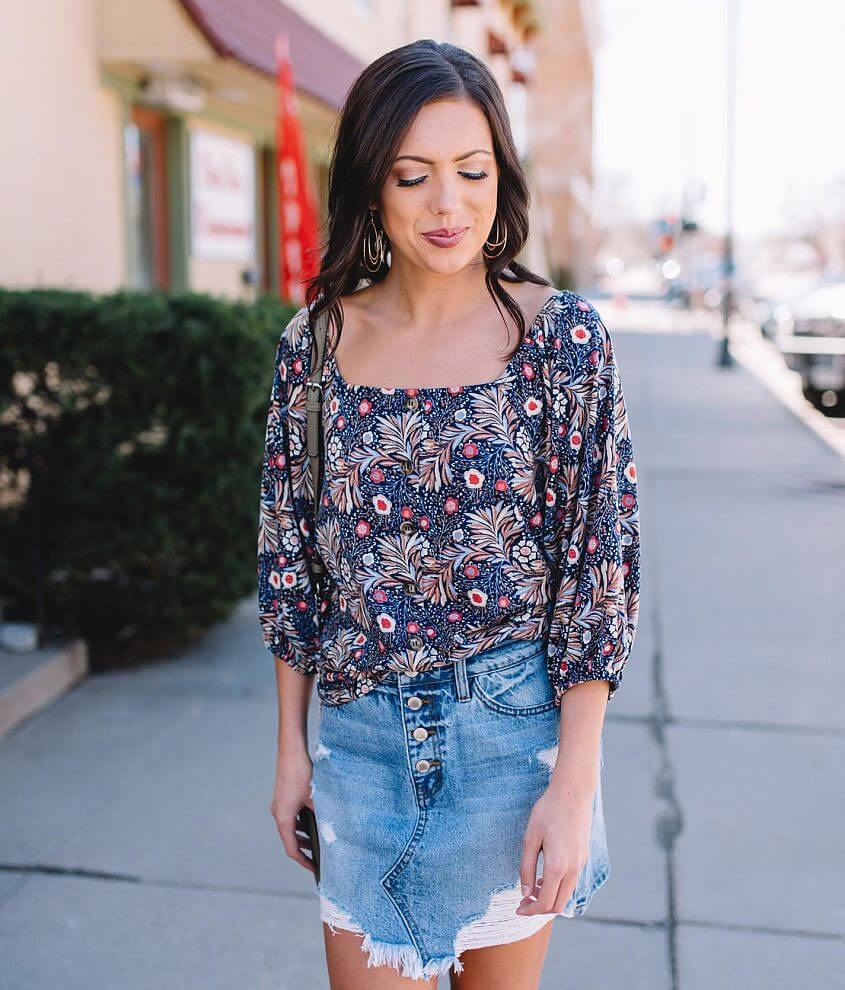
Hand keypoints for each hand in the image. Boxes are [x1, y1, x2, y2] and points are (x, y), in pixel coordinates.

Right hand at [270, 749, 316, 875]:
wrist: (291, 752)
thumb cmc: (301, 774)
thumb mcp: (315, 798)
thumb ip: (321, 815)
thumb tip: (332, 829)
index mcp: (283, 818)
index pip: (291, 848)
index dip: (303, 861)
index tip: (314, 868)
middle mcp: (278, 813)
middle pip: (289, 839)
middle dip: (303, 849)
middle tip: (318, 857)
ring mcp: (279, 805)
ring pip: (289, 828)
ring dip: (301, 835)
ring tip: (316, 841)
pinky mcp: (283, 797)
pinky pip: (290, 817)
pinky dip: (300, 823)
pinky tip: (312, 820)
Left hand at [516, 783, 593, 915]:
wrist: (572, 794)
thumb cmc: (548, 812)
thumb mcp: (530, 838)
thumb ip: (527, 868)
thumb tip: (525, 892)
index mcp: (558, 866)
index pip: (545, 903)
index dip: (530, 911)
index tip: (518, 909)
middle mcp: (573, 870)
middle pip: (558, 905)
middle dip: (540, 909)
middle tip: (523, 902)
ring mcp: (581, 864)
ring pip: (567, 895)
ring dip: (550, 898)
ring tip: (532, 889)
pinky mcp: (583, 857)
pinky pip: (572, 882)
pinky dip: (559, 888)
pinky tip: (546, 877)